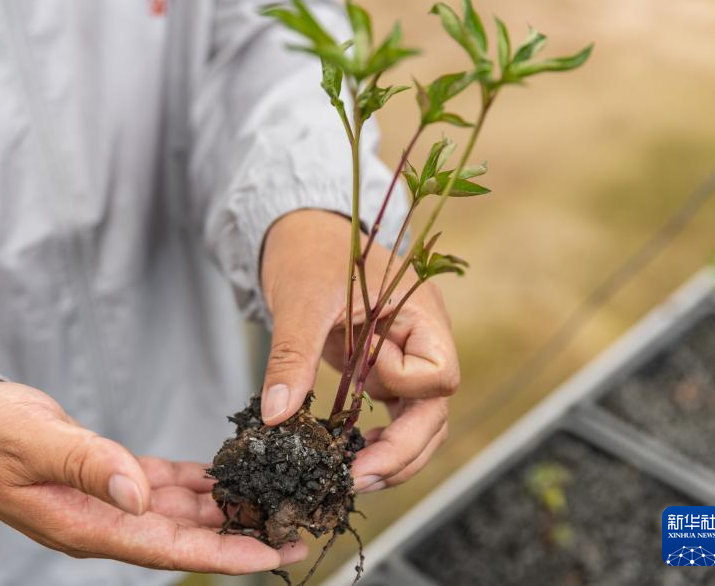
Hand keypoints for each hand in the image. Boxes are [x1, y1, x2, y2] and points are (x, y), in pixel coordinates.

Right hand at [0, 381, 306, 571]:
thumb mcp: (32, 443)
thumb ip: (86, 465)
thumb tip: (138, 495)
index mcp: (85, 525)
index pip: (168, 550)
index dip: (223, 555)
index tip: (272, 556)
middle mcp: (102, 521)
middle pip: (184, 538)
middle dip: (240, 536)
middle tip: (296, 529)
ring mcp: (105, 501)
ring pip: (178, 513)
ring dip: (223, 508)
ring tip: (273, 501)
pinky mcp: (106, 474)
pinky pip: (161, 485)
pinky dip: (193, 482)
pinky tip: (223, 474)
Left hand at [259, 209, 457, 491]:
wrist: (300, 235)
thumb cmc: (308, 253)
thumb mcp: (299, 301)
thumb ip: (292, 356)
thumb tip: (275, 415)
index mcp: (421, 313)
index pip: (439, 372)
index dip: (402, 382)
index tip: (362, 368)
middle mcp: (423, 341)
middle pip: (436, 411)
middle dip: (402, 451)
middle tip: (356, 479)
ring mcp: (405, 359)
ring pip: (421, 424)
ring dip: (394, 458)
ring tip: (352, 479)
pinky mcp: (382, 372)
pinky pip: (395, 418)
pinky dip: (378, 444)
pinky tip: (350, 458)